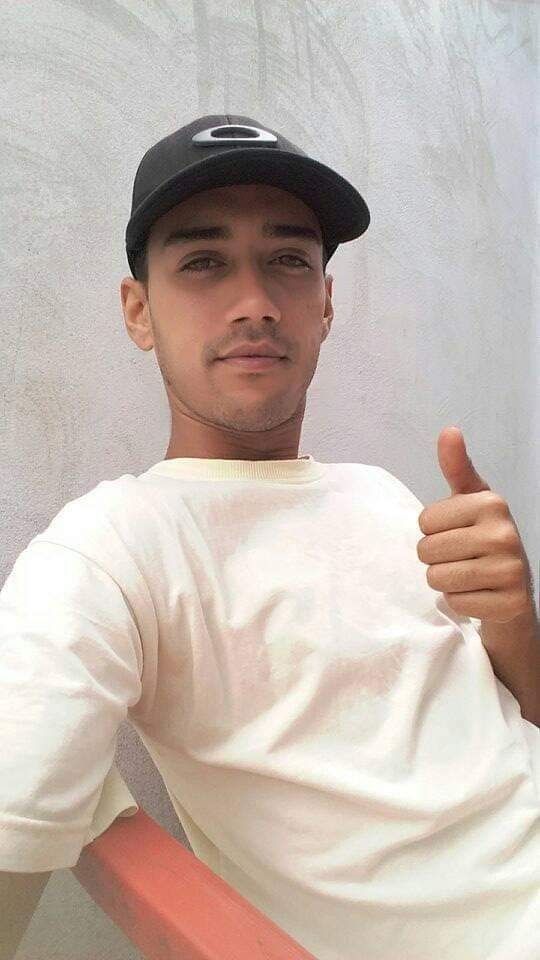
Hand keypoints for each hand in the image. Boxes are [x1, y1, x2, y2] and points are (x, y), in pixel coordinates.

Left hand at [416, 427, 534, 623]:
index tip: (456, 532)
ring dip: (445, 580)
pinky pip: (455, 602)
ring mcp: (509, 571)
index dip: (433, 531)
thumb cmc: (483, 536)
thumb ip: (457, 467)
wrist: (513, 585)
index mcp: (491, 504)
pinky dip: (460, 601)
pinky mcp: (508, 603)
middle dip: (436, 557)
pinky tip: (478, 593)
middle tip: (461, 557)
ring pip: (437, 579)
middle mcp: (503, 534)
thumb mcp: (471, 499)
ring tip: (467, 574)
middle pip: (426, 551)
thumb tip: (449, 430)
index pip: (424, 521)